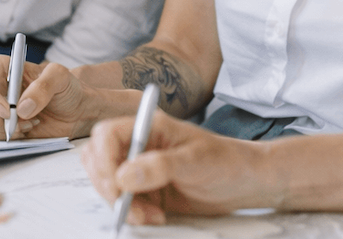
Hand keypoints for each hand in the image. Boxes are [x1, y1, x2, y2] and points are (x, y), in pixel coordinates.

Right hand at [0, 57, 103, 139]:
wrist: (76, 111)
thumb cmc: (67, 87)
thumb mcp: (60, 77)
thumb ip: (43, 87)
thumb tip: (21, 108)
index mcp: (2, 68)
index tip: (5, 109)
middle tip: (18, 121)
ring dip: (4, 127)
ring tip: (30, 123)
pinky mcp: (1, 126)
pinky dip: (8, 136)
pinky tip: (27, 129)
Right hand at [81, 112, 274, 225]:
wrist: (244, 182)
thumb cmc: (226, 161)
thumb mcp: (194, 161)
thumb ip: (159, 166)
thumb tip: (123, 176)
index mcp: (149, 126)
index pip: (107, 135)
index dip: (103, 160)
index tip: (116, 186)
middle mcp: (140, 145)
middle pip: (98, 159)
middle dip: (107, 186)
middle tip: (124, 205)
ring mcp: (141, 168)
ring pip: (108, 184)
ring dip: (121, 204)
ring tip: (147, 215)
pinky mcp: (145, 190)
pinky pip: (123, 202)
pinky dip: (132, 213)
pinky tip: (154, 216)